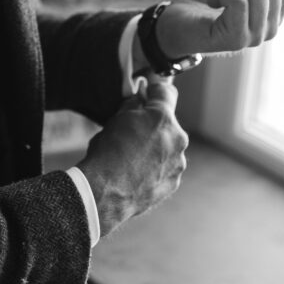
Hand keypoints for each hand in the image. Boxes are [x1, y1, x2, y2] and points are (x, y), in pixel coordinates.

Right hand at [77, 80, 187, 237]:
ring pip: (169, 146)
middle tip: (133, 132)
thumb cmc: (107, 153)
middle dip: (154, 124)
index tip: (147, 95)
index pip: (166, 91)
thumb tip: (139, 98)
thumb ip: (133, 105)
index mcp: (162, 117)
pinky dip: (157, 166)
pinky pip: (168, 166)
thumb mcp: (115, 119)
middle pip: (168, 122)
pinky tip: (137, 172)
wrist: (105, 192)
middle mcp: (177, 138)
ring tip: (133, 157)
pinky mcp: (174, 182)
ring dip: (157, 147)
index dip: (154, 91)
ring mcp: (178, 162)